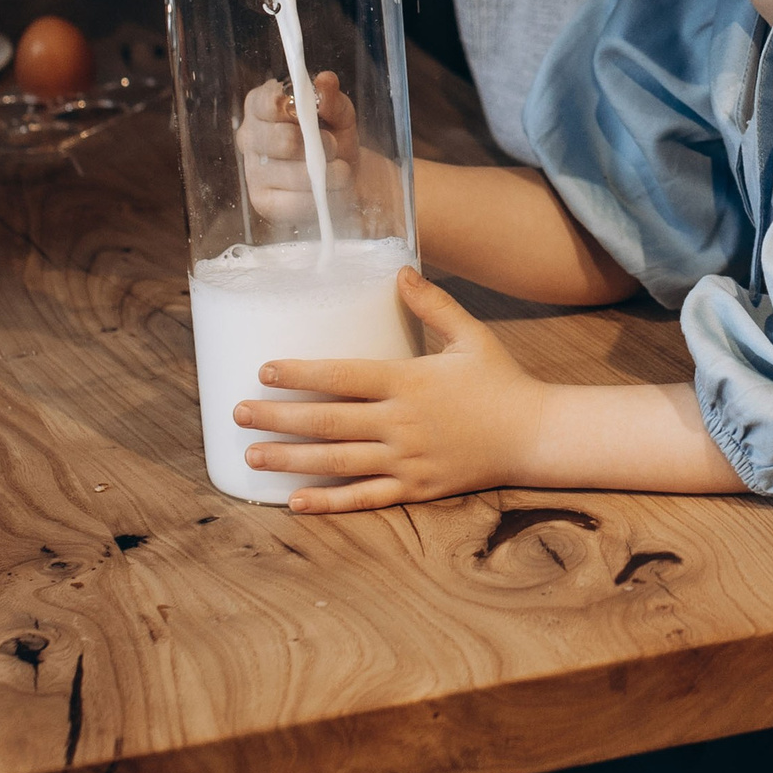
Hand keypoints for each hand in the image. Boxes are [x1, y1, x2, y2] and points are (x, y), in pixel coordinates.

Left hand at [235, 269, 553, 509]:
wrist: (535, 434)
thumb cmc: (501, 380)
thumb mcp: (471, 334)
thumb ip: (433, 304)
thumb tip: (400, 270)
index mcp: (410, 381)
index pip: (343, 375)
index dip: (300, 373)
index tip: (264, 369)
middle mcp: (402, 423)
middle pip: (327, 421)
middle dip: (278, 417)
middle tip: (238, 413)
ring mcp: (407, 460)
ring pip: (337, 462)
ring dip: (290, 460)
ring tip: (251, 456)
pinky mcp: (416, 489)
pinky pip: (364, 499)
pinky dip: (328, 503)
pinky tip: (294, 502)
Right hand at [239, 71, 401, 225]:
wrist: (345, 174)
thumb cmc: (334, 135)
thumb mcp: (339, 113)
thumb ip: (332, 97)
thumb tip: (325, 81)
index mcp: (261, 106)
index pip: (267, 103)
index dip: (294, 109)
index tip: (315, 114)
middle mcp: (249, 136)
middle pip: (281, 140)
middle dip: (318, 144)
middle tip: (334, 146)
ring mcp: (252, 171)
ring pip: (292, 173)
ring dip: (326, 173)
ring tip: (341, 171)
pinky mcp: (262, 201)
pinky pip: (292, 202)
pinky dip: (318, 197)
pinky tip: (330, 190)